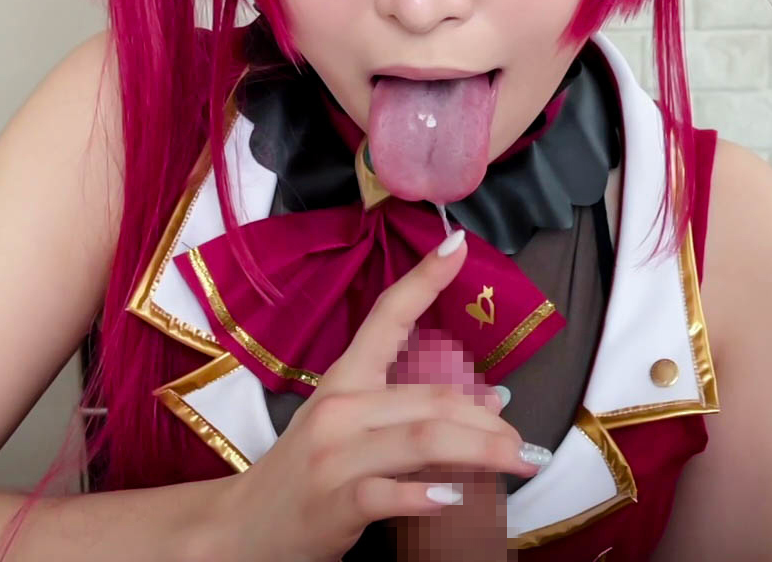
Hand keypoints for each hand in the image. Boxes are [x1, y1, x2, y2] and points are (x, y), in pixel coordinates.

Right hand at [217, 230, 544, 561]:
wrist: (244, 527)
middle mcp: (340, 407)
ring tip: (518, 464)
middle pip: (434, 399)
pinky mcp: (334, 502)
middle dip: (492, 423)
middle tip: (526, 445)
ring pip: (425, 438)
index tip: (459, 245)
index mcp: (345, 379)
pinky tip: (454, 498)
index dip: (424, 279)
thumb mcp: (349, 427)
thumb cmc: (306, 472)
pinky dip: (427, 495)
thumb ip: (409, 410)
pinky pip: (388, 492)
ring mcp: (335, 455)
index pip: (386, 317)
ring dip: (484, 452)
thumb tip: (489, 403)